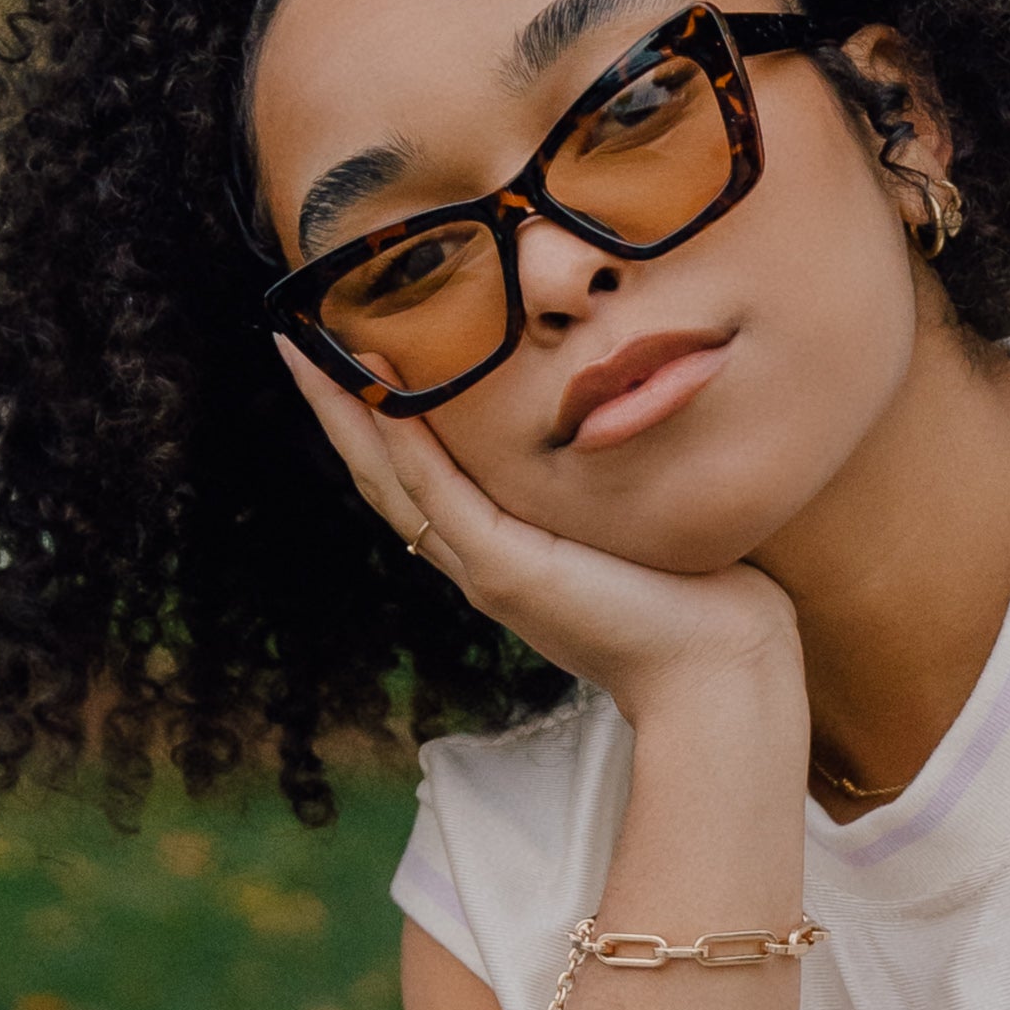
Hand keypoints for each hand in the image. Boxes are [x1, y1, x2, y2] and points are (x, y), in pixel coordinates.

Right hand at [274, 338, 807, 735]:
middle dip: (334, 408)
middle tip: (293, 341)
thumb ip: (610, 486)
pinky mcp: (504, 570)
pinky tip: (371, 392)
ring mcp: (483, 567)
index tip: (345, 358)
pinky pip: (436, 493)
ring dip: (342, 415)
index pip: (416, 476)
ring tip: (305, 353)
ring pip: (389, 481)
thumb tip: (632, 417)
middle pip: (381, 475)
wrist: (716, 668)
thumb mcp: (635, 525)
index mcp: (503, 551)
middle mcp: (477, 560)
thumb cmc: (697, 599)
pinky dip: (399, 442)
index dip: (373, 422)